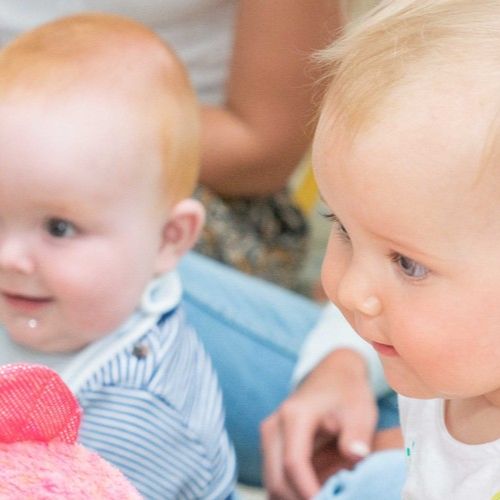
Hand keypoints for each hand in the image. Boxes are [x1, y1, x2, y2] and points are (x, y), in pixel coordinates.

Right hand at [261, 349, 377, 499]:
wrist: (333, 375)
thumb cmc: (347, 394)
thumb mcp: (360, 411)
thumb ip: (356, 435)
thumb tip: (355, 457)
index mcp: (294, 416)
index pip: (293, 464)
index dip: (309, 492)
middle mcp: (273, 427)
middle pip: (276, 479)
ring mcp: (269, 437)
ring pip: (272, 482)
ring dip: (294, 498)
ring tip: (324, 498)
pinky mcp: (271, 445)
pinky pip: (275, 478)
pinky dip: (292, 493)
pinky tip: (315, 495)